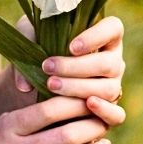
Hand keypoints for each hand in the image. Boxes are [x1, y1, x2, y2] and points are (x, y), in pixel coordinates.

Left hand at [36, 15, 125, 130]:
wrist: (33, 88)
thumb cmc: (37, 55)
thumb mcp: (29, 38)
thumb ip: (26, 44)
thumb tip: (25, 85)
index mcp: (102, 39)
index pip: (113, 28)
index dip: (97, 36)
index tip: (71, 47)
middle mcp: (113, 63)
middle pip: (108, 63)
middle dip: (76, 67)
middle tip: (47, 67)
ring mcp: (113, 87)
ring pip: (108, 88)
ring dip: (79, 87)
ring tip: (51, 85)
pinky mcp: (109, 112)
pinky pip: (117, 115)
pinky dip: (106, 111)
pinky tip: (88, 105)